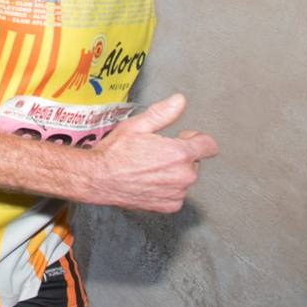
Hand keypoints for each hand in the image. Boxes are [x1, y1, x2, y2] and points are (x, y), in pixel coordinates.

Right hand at [89, 94, 217, 212]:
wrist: (98, 178)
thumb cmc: (114, 153)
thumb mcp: (136, 126)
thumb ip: (162, 113)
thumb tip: (179, 101)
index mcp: (179, 153)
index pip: (209, 145)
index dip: (195, 139)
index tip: (183, 138)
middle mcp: (183, 175)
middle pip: (195, 162)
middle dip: (181, 156)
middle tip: (156, 152)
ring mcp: (177, 192)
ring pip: (185, 178)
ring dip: (174, 172)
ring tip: (149, 167)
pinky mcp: (169, 205)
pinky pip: (177, 194)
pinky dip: (167, 188)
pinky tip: (149, 181)